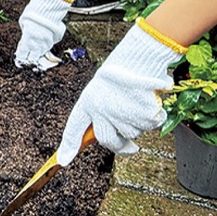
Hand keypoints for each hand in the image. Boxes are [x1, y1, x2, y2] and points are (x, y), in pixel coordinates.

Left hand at [14, 0, 70, 70]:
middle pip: (32, 59)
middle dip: (28, 60)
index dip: (20, 58)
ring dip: (37, 55)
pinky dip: (44, 49)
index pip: (22, 55)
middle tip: (26, 59)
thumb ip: (25, 36)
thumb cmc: (32, 15)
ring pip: (41, 55)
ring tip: (34, 55)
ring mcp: (46, 43)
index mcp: (27, 40)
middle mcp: (37, 44)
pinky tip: (42, 47)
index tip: (19, 60)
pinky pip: (48, 48)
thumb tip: (25, 43)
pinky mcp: (54, 40)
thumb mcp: (23, 25)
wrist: (48, 8)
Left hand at [56, 21, 184, 164]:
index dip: (68, 146)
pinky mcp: (142, 114)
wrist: (141, 55)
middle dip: (121, 147)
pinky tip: (150, 100)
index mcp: (88, 101)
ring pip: (133, 133)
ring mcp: (121, 113)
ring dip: (139, 123)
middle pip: (108, 141)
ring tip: (139, 102)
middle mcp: (101, 110)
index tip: (63, 160)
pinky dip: (154, 117)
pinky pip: (150, 125)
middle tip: (130, 148)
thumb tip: (114, 137)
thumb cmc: (123, 69)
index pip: (74, 128)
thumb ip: (103, 111)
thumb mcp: (103, 87)